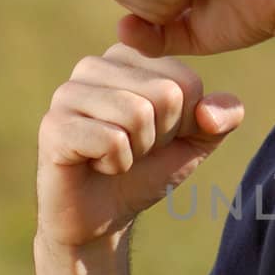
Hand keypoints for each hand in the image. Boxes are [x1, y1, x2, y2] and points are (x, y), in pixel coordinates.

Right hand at [36, 43, 243, 248]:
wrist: (101, 216)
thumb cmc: (145, 170)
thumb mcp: (195, 142)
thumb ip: (220, 118)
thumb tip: (213, 111)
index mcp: (129, 57)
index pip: (187, 82)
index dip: (182, 123)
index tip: (155, 136)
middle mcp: (94, 65)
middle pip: (166, 95)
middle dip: (160, 137)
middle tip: (132, 149)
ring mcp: (68, 92)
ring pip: (138, 114)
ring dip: (137, 151)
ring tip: (114, 155)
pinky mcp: (54, 125)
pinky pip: (112, 140)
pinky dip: (116, 164)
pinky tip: (94, 165)